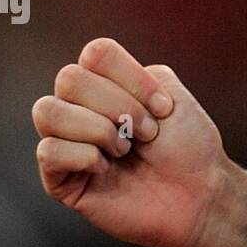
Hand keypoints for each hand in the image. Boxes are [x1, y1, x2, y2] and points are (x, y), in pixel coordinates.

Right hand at [32, 37, 246, 246]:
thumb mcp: (168, 94)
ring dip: (97, 129)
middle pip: (69, 78)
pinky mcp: (60, 180)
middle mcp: (82, 108)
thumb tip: (88, 78)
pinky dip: (83, 156)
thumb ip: (129, 73)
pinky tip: (106, 168)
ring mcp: (69, 142)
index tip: (164, 107)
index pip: (95, 53)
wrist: (198, 193)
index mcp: (109, 83)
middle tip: (147, 133)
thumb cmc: (187, 145)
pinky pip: (48, 152)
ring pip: (48, 111)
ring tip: (125, 150)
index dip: (132, 78)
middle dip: (118, 105)